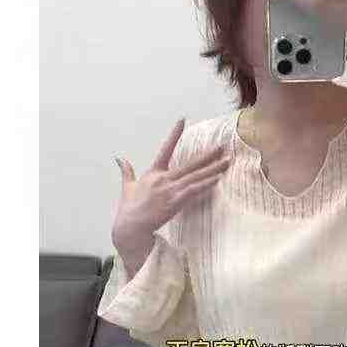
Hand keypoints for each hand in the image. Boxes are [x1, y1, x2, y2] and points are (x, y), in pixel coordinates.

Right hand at [112, 119, 230, 257]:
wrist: (129, 226)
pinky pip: (194, 191)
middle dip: (208, 155)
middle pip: (190, 164)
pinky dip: (206, 184)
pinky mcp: (175, 202)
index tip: (182, 119)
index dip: (174, 134)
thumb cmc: (129, 208)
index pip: (165, 148)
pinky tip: (217, 179)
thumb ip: (126, 171)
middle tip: (222, 146)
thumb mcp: (127, 186)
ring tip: (227, 162)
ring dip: (213, 169)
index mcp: (154, 173)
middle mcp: (164, 179)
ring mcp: (170, 190)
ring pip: (196, 176)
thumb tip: (119, 158)